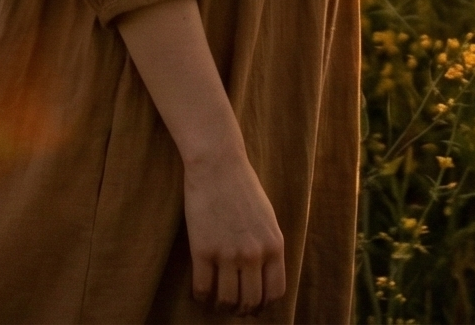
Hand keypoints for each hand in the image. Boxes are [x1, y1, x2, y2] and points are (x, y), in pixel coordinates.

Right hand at [182, 150, 286, 313]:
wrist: (218, 165)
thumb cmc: (243, 188)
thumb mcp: (268, 219)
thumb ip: (269, 247)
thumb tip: (263, 275)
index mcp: (274, 246)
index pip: (275, 292)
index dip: (263, 305)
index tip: (254, 305)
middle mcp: (254, 254)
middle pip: (250, 301)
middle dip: (242, 310)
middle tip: (234, 308)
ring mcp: (228, 254)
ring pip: (226, 300)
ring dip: (221, 306)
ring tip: (216, 302)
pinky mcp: (202, 250)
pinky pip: (202, 288)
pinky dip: (201, 297)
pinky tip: (200, 292)